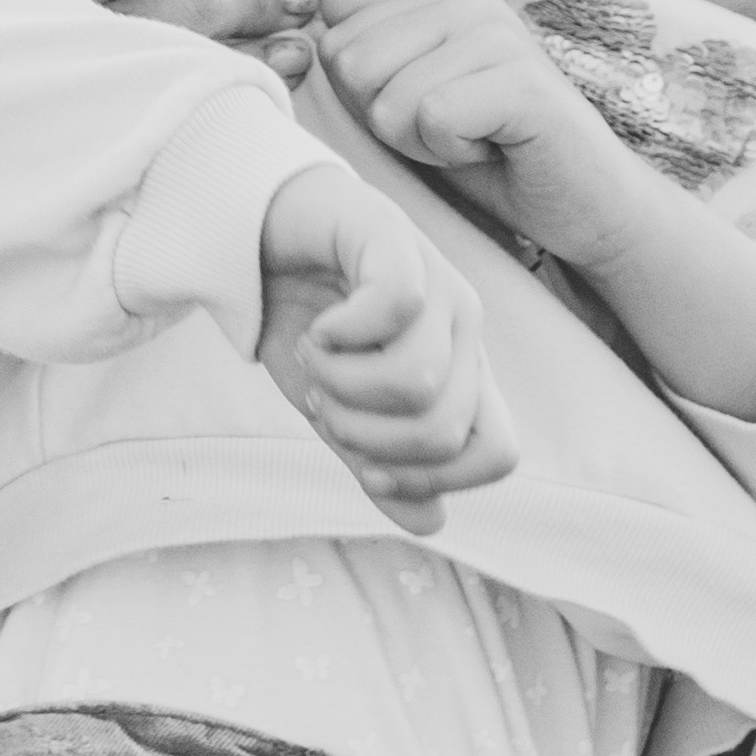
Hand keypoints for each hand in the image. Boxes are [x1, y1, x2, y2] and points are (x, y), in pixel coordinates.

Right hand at [251, 158, 512, 530]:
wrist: (258, 232)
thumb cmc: (306, 317)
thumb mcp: (337, 407)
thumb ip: (377, 463)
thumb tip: (432, 523)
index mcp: (463, 372)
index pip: (497, 454)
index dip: (429, 478)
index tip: (361, 462)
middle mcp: (464, 330)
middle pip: (443, 430)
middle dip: (363, 434)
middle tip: (322, 398)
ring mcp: (438, 282)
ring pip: (419, 380)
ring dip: (343, 386)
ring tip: (314, 358)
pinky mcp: (395, 239)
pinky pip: (395, 307)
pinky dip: (340, 335)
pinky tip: (320, 326)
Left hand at [309, 0, 652, 269]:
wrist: (583, 207)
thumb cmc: (494, 159)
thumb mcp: (414, 104)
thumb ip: (375, 48)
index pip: (335, 44)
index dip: (368, 102)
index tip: (429, 116)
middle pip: (352, 66)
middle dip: (390, 123)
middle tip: (454, 132)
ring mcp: (500, 33)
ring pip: (390, 98)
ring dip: (425, 143)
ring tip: (479, 141)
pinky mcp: (523, 78)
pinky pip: (433, 117)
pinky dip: (454, 152)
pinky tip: (498, 149)